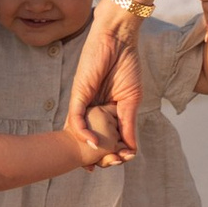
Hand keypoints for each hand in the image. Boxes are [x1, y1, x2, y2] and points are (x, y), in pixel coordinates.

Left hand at [66, 0, 145, 163]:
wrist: (119, 39)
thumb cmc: (126, 65)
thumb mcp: (131, 100)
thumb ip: (128, 124)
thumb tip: (131, 149)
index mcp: (105, 111)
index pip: (105, 137)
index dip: (110, 153)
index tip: (119, 163)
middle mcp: (92, 110)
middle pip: (90, 139)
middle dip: (97, 157)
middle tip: (107, 167)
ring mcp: (84, 103)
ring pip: (81, 133)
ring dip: (90, 150)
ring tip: (99, 163)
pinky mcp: (78, 94)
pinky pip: (76, 118)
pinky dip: (83, 132)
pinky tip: (93, 144)